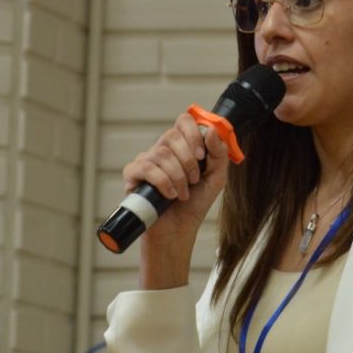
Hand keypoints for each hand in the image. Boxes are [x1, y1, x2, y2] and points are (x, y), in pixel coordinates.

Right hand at [121, 112, 229, 250]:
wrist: (179, 230)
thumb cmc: (195, 204)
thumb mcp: (216, 178)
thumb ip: (219, 154)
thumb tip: (212, 130)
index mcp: (181, 146)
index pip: (184, 121)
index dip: (193, 134)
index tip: (202, 155)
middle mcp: (162, 149)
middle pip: (172, 136)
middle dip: (188, 160)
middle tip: (194, 180)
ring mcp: (146, 161)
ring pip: (161, 153)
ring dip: (177, 176)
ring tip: (182, 194)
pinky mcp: (133, 175)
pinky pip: (146, 167)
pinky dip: (162, 181)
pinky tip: (169, 194)